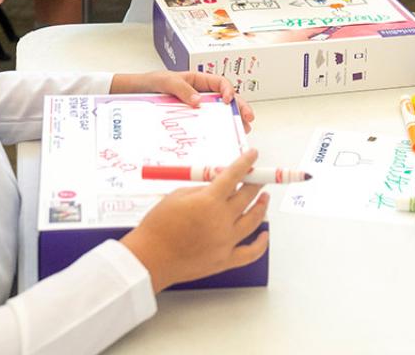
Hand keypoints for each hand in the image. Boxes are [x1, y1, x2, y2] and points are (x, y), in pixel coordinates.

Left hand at [110, 70, 254, 131]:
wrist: (134, 94)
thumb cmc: (151, 83)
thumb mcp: (166, 81)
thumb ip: (183, 90)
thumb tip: (199, 101)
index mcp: (199, 81)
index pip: (220, 83)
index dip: (228, 90)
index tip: (229, 100)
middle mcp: (202, 94)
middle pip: (226, 100)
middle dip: (240, 108)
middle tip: (248, 118)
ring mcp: (198, 108)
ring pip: (220, 113)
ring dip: (233, 119)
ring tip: (243, 129)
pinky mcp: (192, 120)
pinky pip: (207, 123)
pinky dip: (218, 129)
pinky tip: (224, 136)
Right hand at [121, 149, 269, 292]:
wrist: (149, 258)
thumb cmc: (157, 227)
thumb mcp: (177, 196)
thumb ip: (202, 189)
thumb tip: (219, 184)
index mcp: (209, 202)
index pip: (234, 176)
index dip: (246, 163)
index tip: (253, 155)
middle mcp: (222, 220)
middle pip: (248, 196)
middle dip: (256, 182)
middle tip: (258, 176)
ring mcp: (226, 241)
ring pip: (254, 220)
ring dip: (262, 206)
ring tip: (264, 198)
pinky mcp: (224, 260)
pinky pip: (251, 252)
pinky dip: (261, 243)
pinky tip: (265, 234)